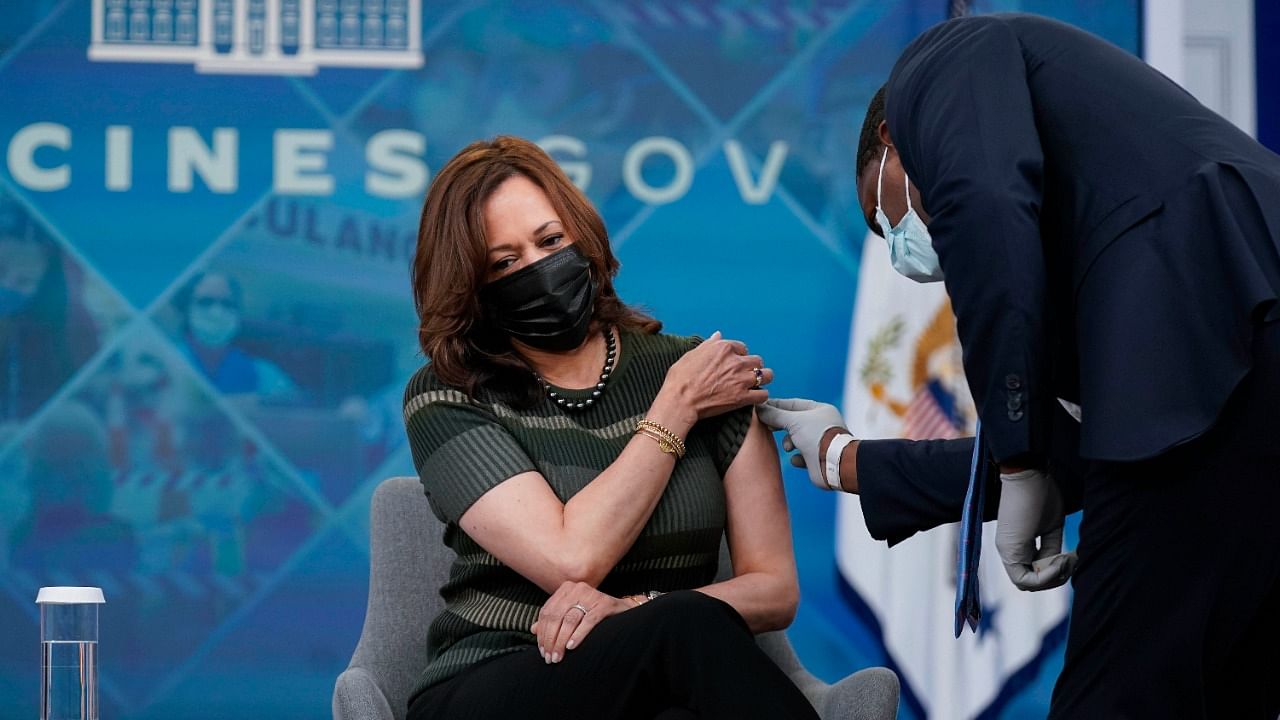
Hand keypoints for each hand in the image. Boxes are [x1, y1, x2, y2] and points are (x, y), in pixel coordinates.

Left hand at [530, 581, 630, 663]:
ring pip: (569, 620)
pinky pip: (588, 621)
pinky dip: (578, 635)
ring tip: (558, 657)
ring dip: (561, 641)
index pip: (547, 612)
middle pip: (556, 617)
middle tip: (549, 658)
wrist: (623, 611)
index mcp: (566, 589)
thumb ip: (553, 620)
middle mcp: (577, 588)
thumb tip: (533, 629)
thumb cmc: (593, 614)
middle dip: (550, 640)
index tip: (541, 651)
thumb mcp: (571, 615)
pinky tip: (571, 647)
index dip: (542, 633)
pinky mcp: (604, 603)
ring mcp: (591, 595)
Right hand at [660, 331, 772, 420]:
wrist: (680, 400)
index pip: (742, 347)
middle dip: (753, 366)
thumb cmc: (681, 378)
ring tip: (757, 383)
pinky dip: (761, 396)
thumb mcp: (692, 355)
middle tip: (747, 373)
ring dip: (763, 378)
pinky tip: (755, 397)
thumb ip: (709, 345)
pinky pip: (763, 395)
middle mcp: (736, 362)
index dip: (740, 355)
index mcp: (723, 348)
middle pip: (757, 360)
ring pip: (766, 375)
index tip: (736, 362)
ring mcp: (741, 380)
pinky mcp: (742, 397)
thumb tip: (718, 335)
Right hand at [757, 398, 849, 489]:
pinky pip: (800, 456)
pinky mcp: (816, 459)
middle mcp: (819, 424)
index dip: (776, 405)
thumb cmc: (818, 436)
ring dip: (788, 443)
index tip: (760, 408)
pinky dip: (797, 458)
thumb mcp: (793, 421)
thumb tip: (758, 409)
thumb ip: (775, 415)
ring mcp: (818, 442)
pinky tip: (799, 459)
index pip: (793, 404)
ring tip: (789, 447)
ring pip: (795, 439)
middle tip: (766, 426)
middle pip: (793, 422)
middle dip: (780, 425)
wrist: (834, 464)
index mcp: (819, 410)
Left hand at [995, 469, 1077, 590]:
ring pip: (1027, 584)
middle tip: (1070, 560)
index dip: (1055, 573)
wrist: (1027, 472)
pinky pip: (1024, 578)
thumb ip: (1051, 549)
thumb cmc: (1040, 493)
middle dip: (1056, 578)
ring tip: (1065, 559)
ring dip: (1051, 577)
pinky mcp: (1010, 548)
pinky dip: (1044, 576)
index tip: (1071, 558)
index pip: (1034, 575)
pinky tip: (1059, 560)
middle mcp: (1009, 552)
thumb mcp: (1052, 527)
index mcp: (1019, 547)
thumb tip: (1058, 566)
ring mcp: (1007, 551)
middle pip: (1031, 584)